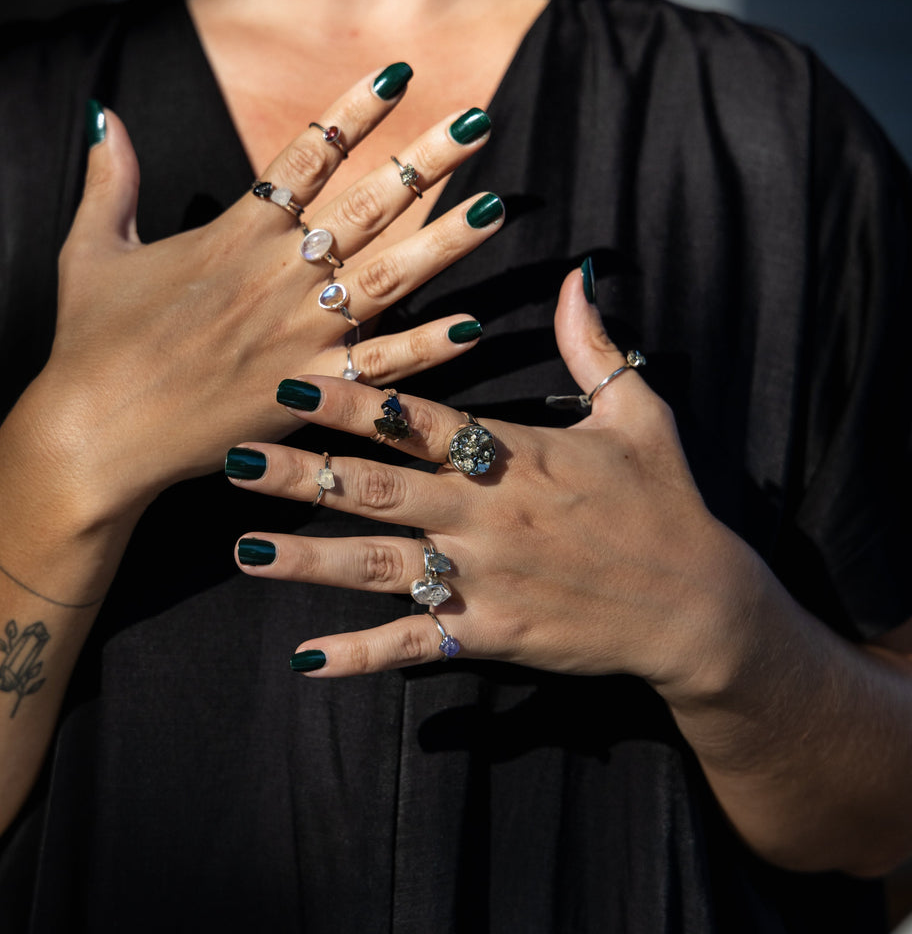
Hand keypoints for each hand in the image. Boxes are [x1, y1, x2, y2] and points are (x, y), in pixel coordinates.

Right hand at [30, 67, 501, 515]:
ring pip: (387, 277)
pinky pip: (380, 366)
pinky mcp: (307, 391)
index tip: (399, 74)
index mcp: (233, 234)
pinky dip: (425, 348)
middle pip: (365, 205)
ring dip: (444, 242)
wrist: (96, 434)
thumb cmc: (92, 343)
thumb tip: (101, 112)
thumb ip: (109, 179)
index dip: (354, 111)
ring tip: (495, 209)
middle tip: (478, 120)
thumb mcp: (91, 248)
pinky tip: (470, 327)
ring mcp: (298, 334)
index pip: (306, 155)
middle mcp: (276, 275)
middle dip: (425, 160)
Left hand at [227, 266, 776, 696]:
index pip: (416, 422)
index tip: (289, 384)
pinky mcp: (492, 635)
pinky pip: (416, 645)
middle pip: (378, 491)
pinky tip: (307, 660)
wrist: (701, 609)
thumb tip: (579, 273)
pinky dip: (361, 654)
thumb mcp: (639, 413)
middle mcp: (485, 516)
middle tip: (233, 458)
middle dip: (302, 474)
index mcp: (513, 455)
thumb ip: (594, 345)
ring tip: (243, 547)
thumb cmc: (667, 503)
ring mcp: (484, 580)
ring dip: (308, 559)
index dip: (351, 401)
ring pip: (380, 567)